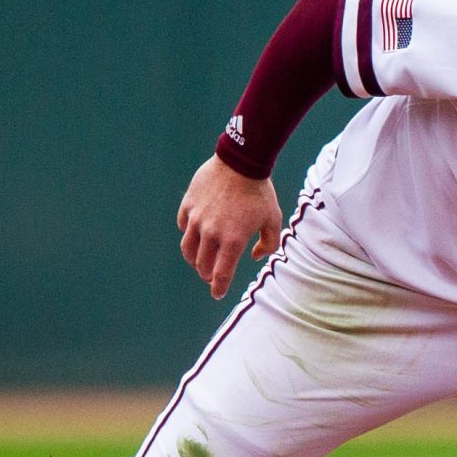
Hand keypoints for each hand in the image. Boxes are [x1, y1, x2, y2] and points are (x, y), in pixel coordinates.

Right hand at [177, 156, 283, 297]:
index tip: (217, 294)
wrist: (241, 162)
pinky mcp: (188, 205)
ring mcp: (197, 219)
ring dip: (194, 259)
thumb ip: (269, 244)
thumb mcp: (273, 220)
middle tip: (212, 276)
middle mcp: (211, 233)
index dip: (218, 288)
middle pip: (202, 265)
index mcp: (233, 240)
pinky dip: (188, 233)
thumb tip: (254, 256)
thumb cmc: (260, 193)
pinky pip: (183, 226)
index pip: (221, 274)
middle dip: (207, 275)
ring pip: (188, 249)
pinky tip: (195, 233)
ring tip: (200, 260)